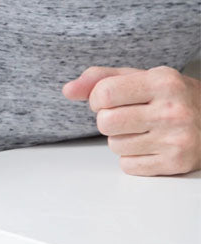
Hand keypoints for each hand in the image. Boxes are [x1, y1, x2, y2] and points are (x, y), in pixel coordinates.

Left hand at [63, 66, 200, 175]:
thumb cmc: (171, 98)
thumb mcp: (141, 78)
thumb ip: (101, 79)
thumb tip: (68, 90)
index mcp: (163, 82)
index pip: (104, 93)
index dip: (97, 99)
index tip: (108, 100)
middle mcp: (172, 110)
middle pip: (105, 122)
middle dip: (108, 121)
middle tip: (128, 117)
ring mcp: (176, 138)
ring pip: (114, 145)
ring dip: (121, 140)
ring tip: (143, 130)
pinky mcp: (176, 163)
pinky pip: (127, 165)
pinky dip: (132, 158)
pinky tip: (151, 146)